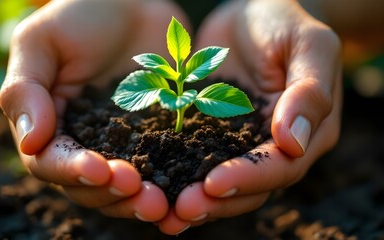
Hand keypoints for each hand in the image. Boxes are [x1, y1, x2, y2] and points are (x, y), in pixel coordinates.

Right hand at [0, 0, 188, 221]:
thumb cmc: (81, 15)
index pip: (51, 162)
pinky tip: (184, 194)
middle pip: (90, 186)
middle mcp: (85, 142)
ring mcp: (124, 143)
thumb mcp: (41, 41)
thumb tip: (31, 142)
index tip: (99, 168)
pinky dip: (170, 185)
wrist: (133, 3)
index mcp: (51, 125)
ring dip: (141, 201)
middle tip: (143, 197)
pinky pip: (162, 167)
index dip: (72, 171)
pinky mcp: (156, 138)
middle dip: (114, 194)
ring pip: (125, 187)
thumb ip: (26, 89)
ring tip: (163, 205)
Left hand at [158, 0, 341, 233]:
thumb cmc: (285, 23)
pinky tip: (150, 180)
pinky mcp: (208, 131)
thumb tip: (293, 142)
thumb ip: (309, 92)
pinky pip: (191, 156)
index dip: (249, 177)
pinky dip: (174, 172)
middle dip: (215, 200)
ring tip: (160, 208)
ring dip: (192, 196)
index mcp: (306, 134)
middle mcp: (270, 146)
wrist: (253, 12)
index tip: (215, 183)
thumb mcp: (308, 46)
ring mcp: (237, 141)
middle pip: (248, 186)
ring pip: (218, 181)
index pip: (280, 166)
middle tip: (180, 209)